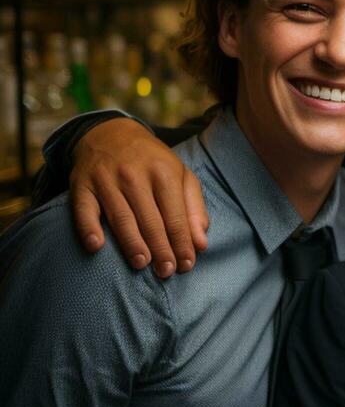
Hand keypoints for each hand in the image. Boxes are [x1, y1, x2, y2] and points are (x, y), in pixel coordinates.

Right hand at [70, 118, 208, 276]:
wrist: (110, 134)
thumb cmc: (153, 162)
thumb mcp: (181, 176)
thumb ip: (194, 208)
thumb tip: (201, 242)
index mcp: (164, 173)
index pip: (176, 215)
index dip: (182, 242)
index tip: (186, 264)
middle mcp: (135, 175)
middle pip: (150, 219)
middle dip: (161, 248)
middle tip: (166, 272)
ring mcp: (107, 180)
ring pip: (121, 217)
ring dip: (132, 243)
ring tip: (142, 264)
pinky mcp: (82, 185)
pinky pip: (84, 209)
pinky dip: (89, 227)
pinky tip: (96, 246)